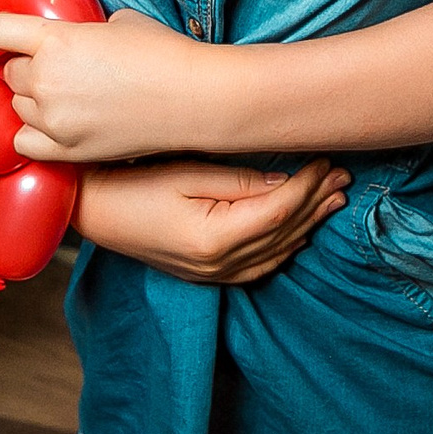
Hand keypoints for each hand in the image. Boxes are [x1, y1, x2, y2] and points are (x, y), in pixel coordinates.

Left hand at [0, 8, 212, 161]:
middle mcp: (46, 79)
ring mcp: (53, 119)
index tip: (5, 33)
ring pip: (18, 106)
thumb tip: (73, 37)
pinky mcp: (65, 149)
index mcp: (55, 39)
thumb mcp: (119, 21)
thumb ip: (82, 29)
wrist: (192, 97)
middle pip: (9, 72)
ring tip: (68, 96)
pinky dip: (35, 133)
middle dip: (27, 67)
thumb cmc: (163, 54)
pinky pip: (25, 142)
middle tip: (57, 68)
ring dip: (34, 100)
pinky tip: (58, 124)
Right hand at [72, 158, 348, 284]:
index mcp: (215, 239)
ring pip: (275, 252)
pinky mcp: (203, 273)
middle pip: (284, 233)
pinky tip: (296, 231)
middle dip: (316, 203)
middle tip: (343, 176)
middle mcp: (217, 264)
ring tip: (331, 199)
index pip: (280, 211)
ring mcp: (210, 274)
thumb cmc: (131, 182)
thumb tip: (287, 181)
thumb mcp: (187, 172)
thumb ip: (241, 181)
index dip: (310, 185)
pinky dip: (282, 246)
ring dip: (306, 224)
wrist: (89, 209)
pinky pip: (256, 266)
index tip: (328, 159)